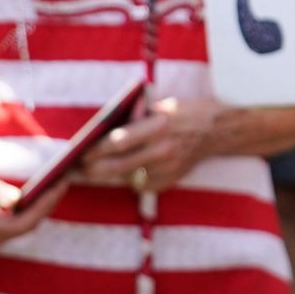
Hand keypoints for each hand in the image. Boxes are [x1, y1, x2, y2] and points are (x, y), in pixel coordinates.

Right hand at [0, 161, 62, 248]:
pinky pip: (21, 222)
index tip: (58, 186)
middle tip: (63, 180)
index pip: (22, 224)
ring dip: (43, 206)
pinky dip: (33, 208)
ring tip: (57, 183)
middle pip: (28, 225)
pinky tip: (43, 192)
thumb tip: (16, 200)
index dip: (43, 206)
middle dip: (47, 204)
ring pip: (27, 225)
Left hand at [79, 93, 217, 191]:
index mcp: (158, 126)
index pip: (117, 142)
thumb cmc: (183, 113)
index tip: (79, 152)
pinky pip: (141, 185)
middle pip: (117, 166)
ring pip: (126, 178)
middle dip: (93, 170)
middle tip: (77, 168)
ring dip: (109, 175)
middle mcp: (163, 149)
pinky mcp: (171, 180)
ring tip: (93, 170)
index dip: (95, 150)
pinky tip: (126, 170)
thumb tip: (99, 131)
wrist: (217, 130)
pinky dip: (130, 179)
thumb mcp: (158, 108)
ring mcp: (168, 168)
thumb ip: (133, 120)